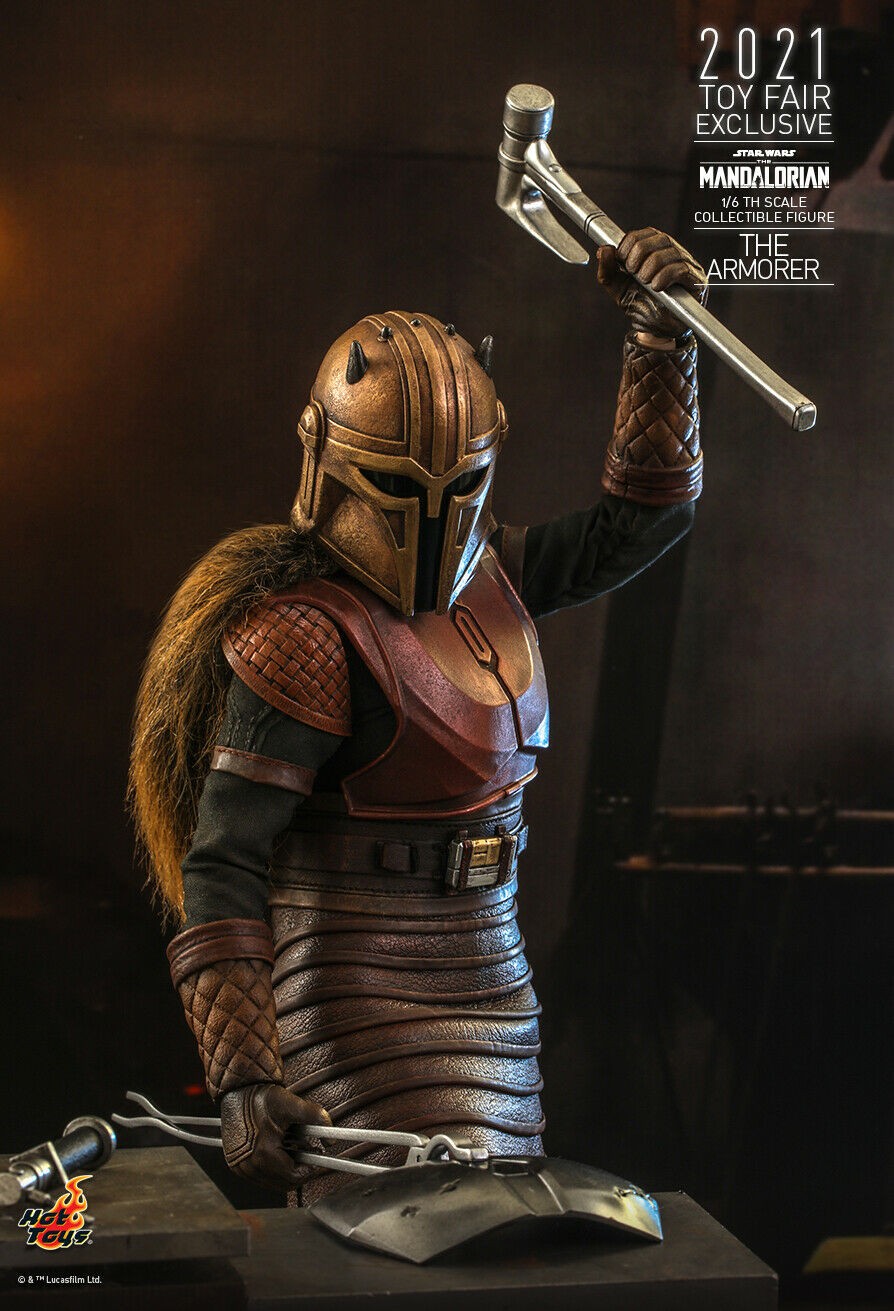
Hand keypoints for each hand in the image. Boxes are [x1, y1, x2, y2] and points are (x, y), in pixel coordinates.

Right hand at [219, 1083, 330, 1188]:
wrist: (237, 1092)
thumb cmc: (261, 1098)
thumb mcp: (291, 1104)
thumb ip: (315, 1118)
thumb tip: (332, 1139)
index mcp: (264, 1154)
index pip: (294, 1177)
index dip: (310, 1169)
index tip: (317, 1156)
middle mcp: (249, 1166)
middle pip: (284, 1183)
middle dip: (299, 1170)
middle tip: (308, 1153)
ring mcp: (240, 1168)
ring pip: (272, 1182)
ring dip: (286, 1171)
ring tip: (293, 1149)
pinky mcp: (235, 1165)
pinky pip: (260, 1177)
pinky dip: (273, 1169)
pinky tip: (279, 1151)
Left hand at [597, 228, 707, 343]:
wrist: (657, 329)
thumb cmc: (641, 304)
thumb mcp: (618, 288)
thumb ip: (608, 270)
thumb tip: (604, 249)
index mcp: (653, 248)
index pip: (643, 234)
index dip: (629, 244)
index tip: (623, 263)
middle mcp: (671, 251)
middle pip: (658, 237)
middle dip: (639, 253)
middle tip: (633, 273)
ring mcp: (686, 263)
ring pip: (670, 251)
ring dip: (651, 266)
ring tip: (645, 282)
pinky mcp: (695, 279)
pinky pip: (682, 269)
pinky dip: (665, 276)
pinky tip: (657, 287)